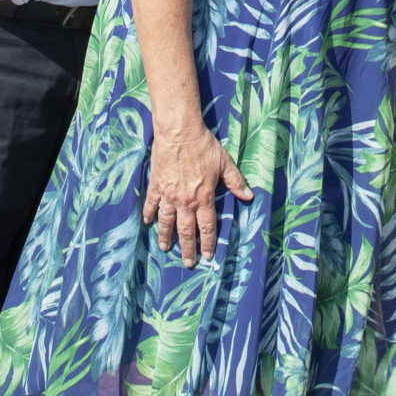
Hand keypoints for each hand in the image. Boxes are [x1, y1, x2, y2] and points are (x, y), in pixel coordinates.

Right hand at [143, 120, 250, 265]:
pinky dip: (149, 214)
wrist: (179, 132)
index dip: (207, 243)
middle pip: (186, 230)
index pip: (207, 227)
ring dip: (166, 237)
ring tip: (166, 249)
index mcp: (204, 197)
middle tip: (188, 263)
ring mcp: (169, 195)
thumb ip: (236, 181)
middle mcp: (186, 201)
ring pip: (167, 222)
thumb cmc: (204, 146)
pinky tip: (147, 223)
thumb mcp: (225, 163)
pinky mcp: (157, 185)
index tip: (207, 257)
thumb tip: (248, 196)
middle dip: (188, 249)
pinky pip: (151, 204)